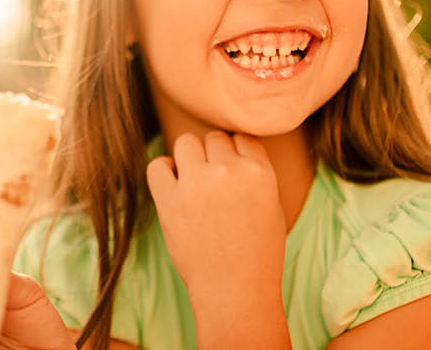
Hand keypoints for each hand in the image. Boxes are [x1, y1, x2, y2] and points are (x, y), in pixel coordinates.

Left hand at [146, 131, 286, 302]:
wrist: (235, 291)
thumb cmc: (257, 255)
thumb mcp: (272, 208)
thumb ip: (256, 175)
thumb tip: (233, 151)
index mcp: (260, 172)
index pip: (242, 138)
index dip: (234, 153)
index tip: (230, 173)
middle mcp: (229, 171)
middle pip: (213, 138)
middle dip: (212, 156)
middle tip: (211, 185)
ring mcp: (198, 184)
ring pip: (186, 143)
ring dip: (188, 159)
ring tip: (191, 184)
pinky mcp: (170, 200)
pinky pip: (157, 165)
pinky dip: (163, 172)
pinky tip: (172, 187)